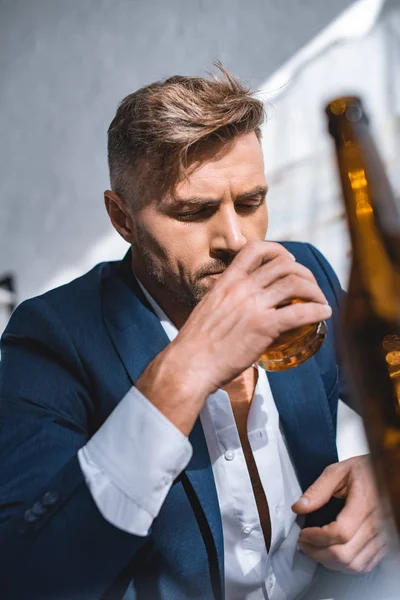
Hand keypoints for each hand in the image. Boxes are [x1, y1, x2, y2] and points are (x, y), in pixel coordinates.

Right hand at [137, 241, 330, 434]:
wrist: (189, 365)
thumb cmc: (195, 345)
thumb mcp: (209, 309)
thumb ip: (227, 302)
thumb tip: (241, 308)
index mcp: (226, 282)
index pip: (254, 250)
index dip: (277, 250)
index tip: (287, 261)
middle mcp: (242, 288)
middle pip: (283, 265)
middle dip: (303, 272)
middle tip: (309, 285)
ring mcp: (254, 306)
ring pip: (295, 284)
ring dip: (314, 290)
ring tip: (320, 300)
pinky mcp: (264, 327)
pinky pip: (300, 313)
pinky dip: (317, 310)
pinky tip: (324, 313)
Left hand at [292, 455, 385, 572]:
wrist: (388, 474)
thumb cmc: (364, 471)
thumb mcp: (338, 471)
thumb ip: (318, 489)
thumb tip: (299, 507)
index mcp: (365, 503)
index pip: (340, 532)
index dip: (317, 538)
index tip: (303, 534)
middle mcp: (377, 524)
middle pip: (345, 554)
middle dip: (317, 553)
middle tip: (303, 543)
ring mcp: (383, 537)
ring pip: (354, 565)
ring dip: (329, 562)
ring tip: (314, 549)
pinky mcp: (384, 545)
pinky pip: (365, 565)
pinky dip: (345, 565)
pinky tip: (332, 553)